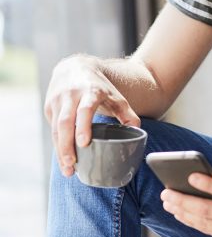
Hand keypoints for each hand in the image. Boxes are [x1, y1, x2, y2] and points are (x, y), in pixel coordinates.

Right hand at [44, 54, 140, 176]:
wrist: (75, 67)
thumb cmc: (100, 87)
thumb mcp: (116, 96)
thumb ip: (127, 114)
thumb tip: (137, 132)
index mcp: (91, 91)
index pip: (85, 109)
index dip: (83, 125)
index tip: (84, 143)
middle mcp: (71, 95)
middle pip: (65, 122)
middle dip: (66, 145)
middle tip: (72, 165)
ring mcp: (58, 101)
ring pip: (56, 128)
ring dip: (60, 150)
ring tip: (68, 169)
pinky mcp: (50, 107)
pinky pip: (52, 129)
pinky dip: (57, 145)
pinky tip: (64, 158)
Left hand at [161, 166, 211, 236]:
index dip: (205, 184)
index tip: (190, 176)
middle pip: (207, 210)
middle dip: (183, 201)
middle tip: (167, 192)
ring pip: (204, 223)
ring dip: (183, 213)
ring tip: (169, 203)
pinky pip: (210, 231)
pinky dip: (194, 222)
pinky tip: (183, 214)